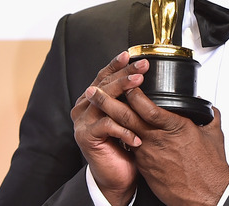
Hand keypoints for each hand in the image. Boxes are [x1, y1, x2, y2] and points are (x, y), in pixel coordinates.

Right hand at [71, 51, 146, 204]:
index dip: (116, 64)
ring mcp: (82, 121)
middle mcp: (84, 107)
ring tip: (140, 85)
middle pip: (104, 84)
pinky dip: (124, 129)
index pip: (104, 76)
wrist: (117, 175)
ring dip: (123, 91)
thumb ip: (129, 98)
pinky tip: (137, 134)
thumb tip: (145, 75)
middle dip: (124, 74)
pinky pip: (106, 126)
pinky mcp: (85, 137)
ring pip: (104, 101)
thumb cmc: (125, 144)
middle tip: (142, 67)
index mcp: (92, 99)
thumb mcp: (128, 116)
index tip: (131, 54)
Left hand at [86, 69, 228, 205]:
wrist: (205, 197)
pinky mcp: (145, 168)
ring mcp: (148, 155)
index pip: (147, 107)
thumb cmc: (210, 169)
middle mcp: (158, 140)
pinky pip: (132, 149)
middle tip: (95, 91)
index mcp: (175, 127)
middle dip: (108, 102)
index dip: (133, 93)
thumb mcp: (214, 136)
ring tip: (99, 108)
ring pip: (125, 132)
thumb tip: (210, 110)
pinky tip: (117, 131)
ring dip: (111, 119)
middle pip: (127, 117)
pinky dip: (124, 138)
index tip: (127, 82)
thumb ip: (210, 118)